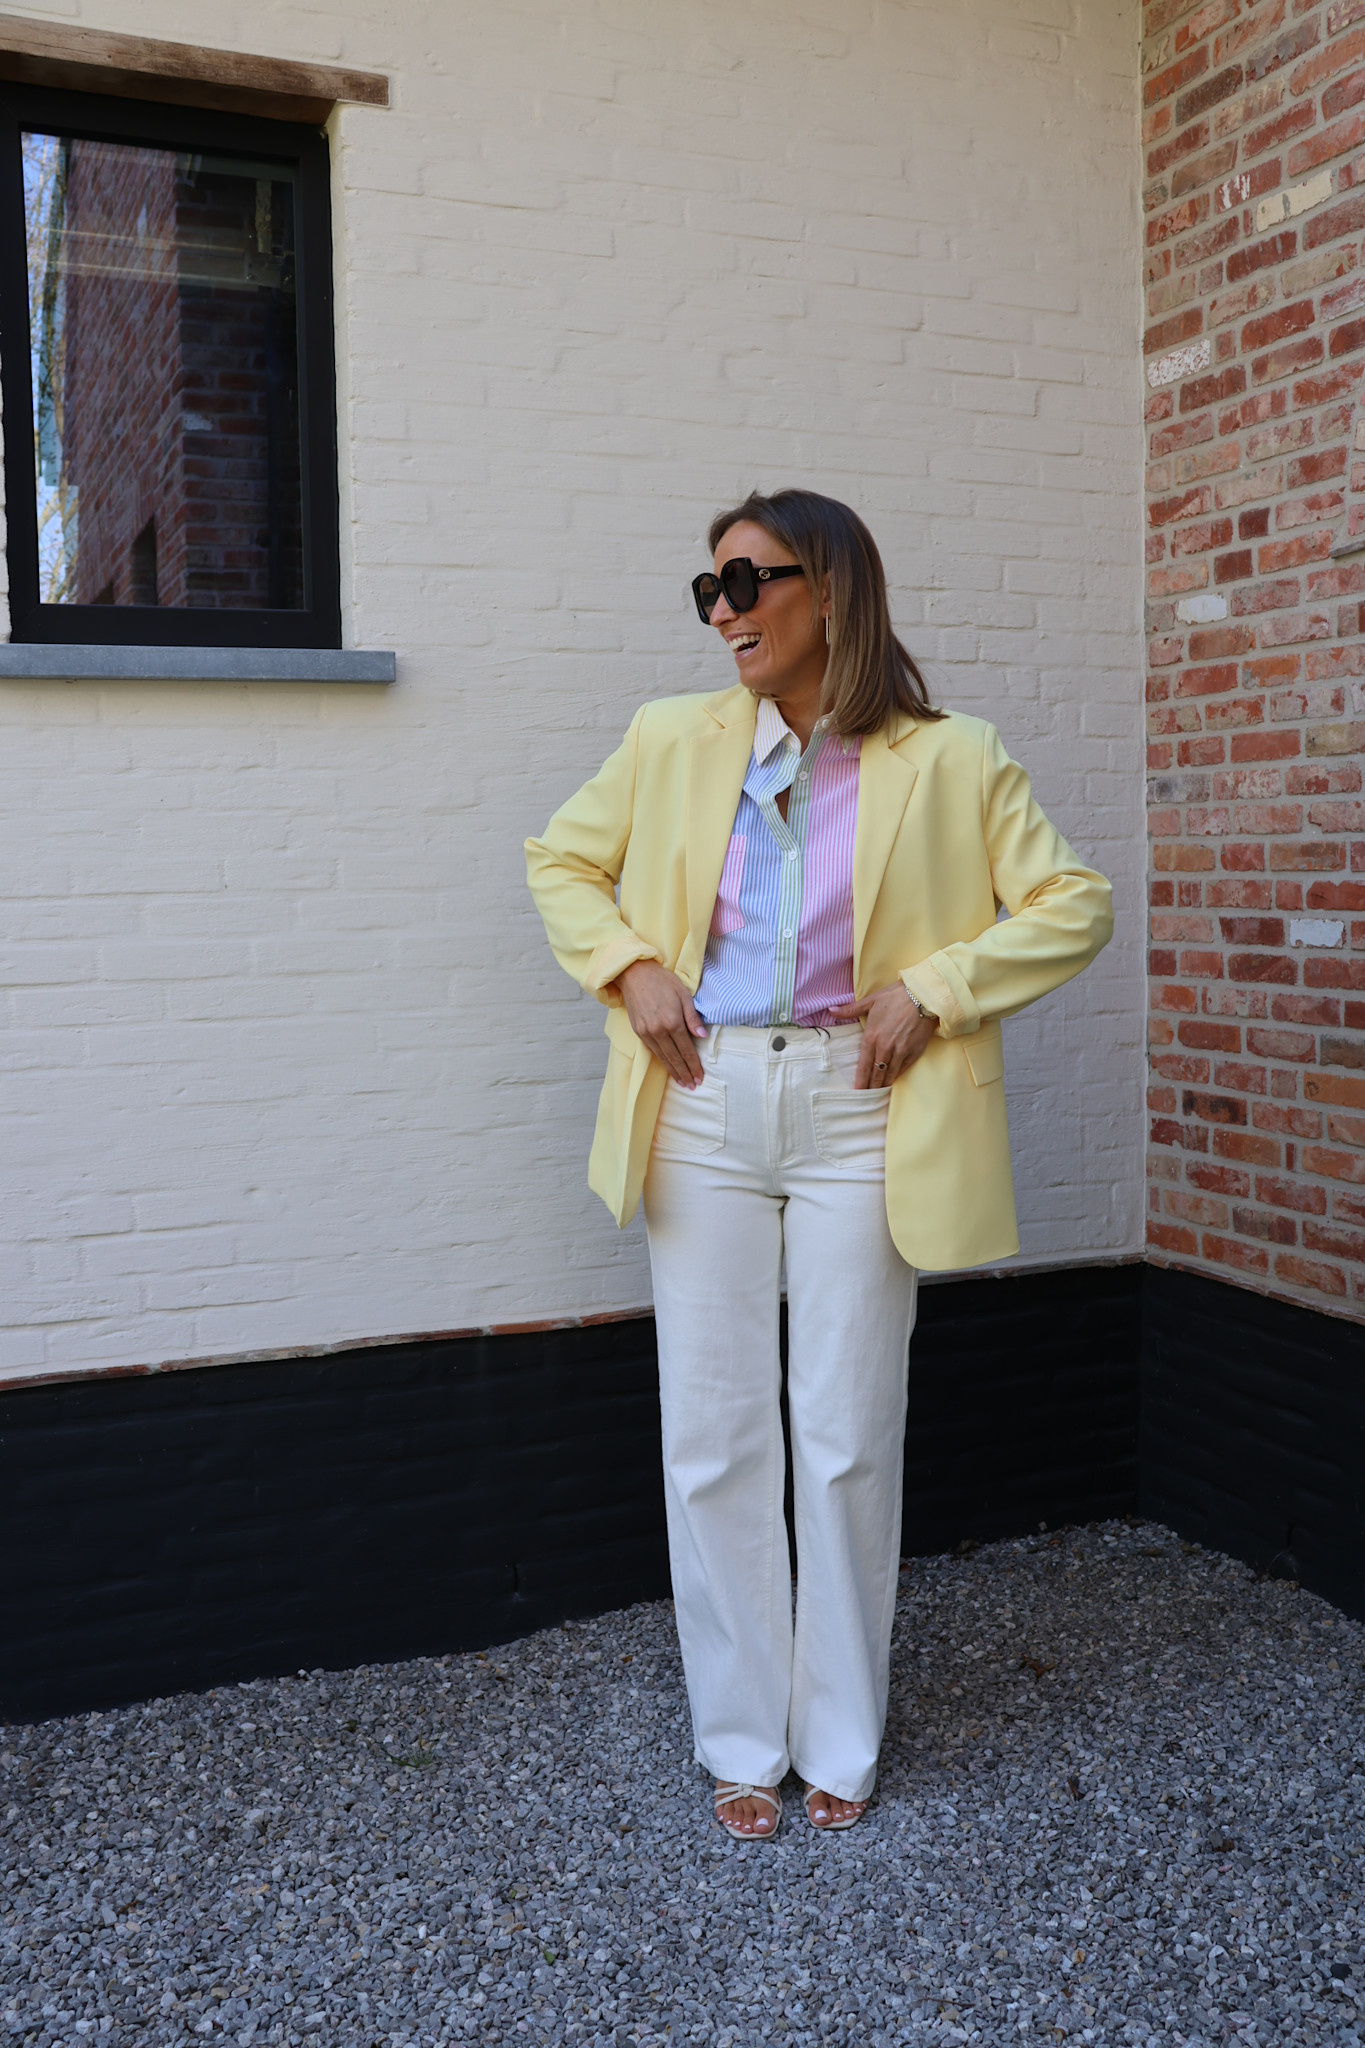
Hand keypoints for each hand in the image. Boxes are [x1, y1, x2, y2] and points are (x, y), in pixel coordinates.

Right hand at [615, 960, 707, 1086]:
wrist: (634, 974)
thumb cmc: (662, 980)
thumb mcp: (683, 994)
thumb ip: (693, 1018)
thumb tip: (703, 1037)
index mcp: (673, 1021)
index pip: (686, 1050)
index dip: (694, 1065)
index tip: (700, 1077)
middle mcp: (659, 1030)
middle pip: (674, 1058)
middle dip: (685, 1073)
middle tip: (693, 1086)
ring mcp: (646, 1032)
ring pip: (662, 1057)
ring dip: (673, 1071)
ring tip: (682, 1082)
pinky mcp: (638, 1031)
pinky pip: (652, 1050)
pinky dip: (661, 1061)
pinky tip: (668, 1066)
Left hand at [829, 983, 936, 1088]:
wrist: (924, 995)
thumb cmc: (896, 996)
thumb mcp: (871, 1001)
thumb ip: (850, 1010)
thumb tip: (831, 1009)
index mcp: (872, 1037)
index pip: (864, 1065)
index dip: (860, 1081)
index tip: (857, 1091)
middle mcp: (885, 1048)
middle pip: (876, 1074)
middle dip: (871, 1087)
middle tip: (866, 1097)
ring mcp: (901, 1052)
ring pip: (890, 1075)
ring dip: (883, 1085)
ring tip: (878, 1093)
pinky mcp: (914, 1052)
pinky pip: (903, 1069)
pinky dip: (896, 1076)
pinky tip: (892, 1081)